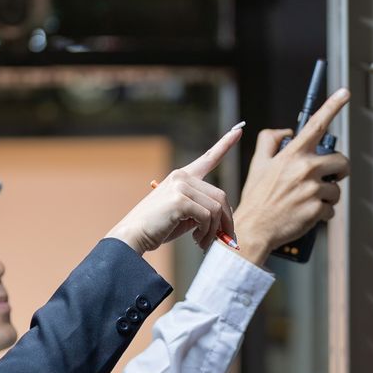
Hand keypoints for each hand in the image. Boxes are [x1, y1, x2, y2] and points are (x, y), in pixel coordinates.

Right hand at [108, 126, 242, 254]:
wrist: (133, 235)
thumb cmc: (158, 227)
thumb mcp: (184, 215)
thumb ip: (203, 210)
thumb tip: (227, 220)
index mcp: (182, 177)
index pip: (208, 158)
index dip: (225, 144)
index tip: (239, 130)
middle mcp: (182, 177)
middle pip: (220, 195)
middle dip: (227, 220)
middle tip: (225, 238)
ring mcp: (180, 186)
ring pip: (216, 208)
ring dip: (214, 231)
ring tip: (204, 242)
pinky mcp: (180, 200)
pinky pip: (207, 217)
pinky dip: (206, 232)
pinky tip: (197, 239)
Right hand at [231, 89, 351, 265]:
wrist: (253, 230)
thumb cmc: (256, 198)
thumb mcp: (258, 164)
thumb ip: (269, 141)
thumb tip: (287, 131)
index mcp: (292, 155)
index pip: (316, 124)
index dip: (332, 106)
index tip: (345, 92)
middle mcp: (305, 169)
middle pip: (340, 161)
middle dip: (338, 170)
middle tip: (327, 178)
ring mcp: (313, 190)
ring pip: (337, 189)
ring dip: (328, 196)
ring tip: (308, 201)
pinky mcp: (318, 210)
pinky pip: (332, 209)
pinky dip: (323, 214)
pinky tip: (307, 215)